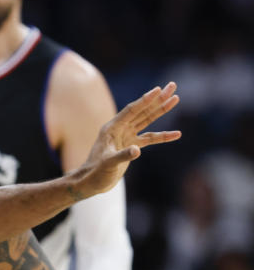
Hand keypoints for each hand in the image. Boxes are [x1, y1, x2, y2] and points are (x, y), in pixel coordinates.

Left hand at [74, 82, 180, 196]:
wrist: (92, 183)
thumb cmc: (96, 173)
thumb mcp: (109, 164)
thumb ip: (122, 155)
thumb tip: (137, 150)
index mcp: (112, 128)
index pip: (131, 110)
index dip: (145, 100)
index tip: (158, 90)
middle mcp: (120, 129)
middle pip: (142, 110)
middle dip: (158, 99)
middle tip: (172, 86)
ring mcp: (126, 137)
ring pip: (147, 120)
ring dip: (161, 110)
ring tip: (175, 98)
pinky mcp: (131, 146)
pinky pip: (150, 138)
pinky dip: (162, 136)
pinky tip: (176, 134)